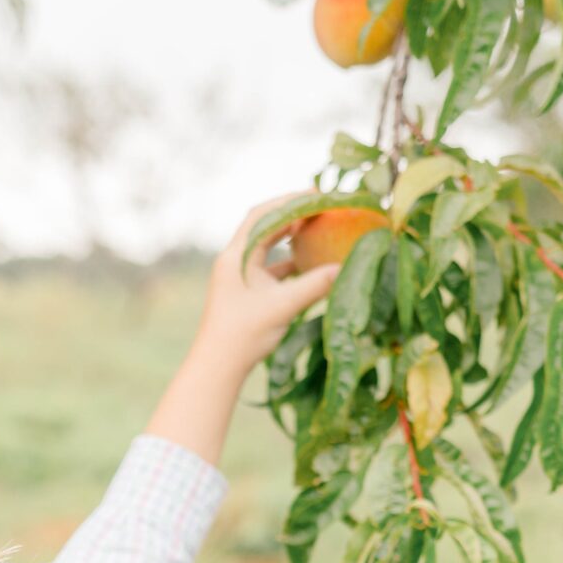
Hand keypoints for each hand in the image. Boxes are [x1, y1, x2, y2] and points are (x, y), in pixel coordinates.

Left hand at [144, 198, 341, 469]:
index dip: (288, 202)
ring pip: (269, 249)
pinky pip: (272, 270)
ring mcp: (240, 277)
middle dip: (293, 216)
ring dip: (293, 239)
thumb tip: (344, 268)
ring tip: (320, 230)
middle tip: (322, 208)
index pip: (262, 216)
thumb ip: (314, 285)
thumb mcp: (282, 306)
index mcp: (236, 256)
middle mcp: (235, 261)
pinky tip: (312, 266)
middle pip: (266, 227)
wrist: (218, 367)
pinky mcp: (247, 293)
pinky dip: (292, 264)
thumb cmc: (242, 335)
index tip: (315, 195)